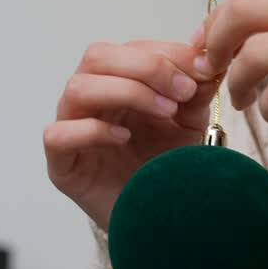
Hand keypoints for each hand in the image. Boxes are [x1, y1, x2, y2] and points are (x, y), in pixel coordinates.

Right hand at [44, 40, 222, 231]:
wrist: (161, 220)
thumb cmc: (168, 166)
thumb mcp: (190, 121)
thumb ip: (196, 87)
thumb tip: (209, 55)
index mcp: (117, 81)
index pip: (131, 48)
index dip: (167, 53)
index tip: (203, 70)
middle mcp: (90, 98)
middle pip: (97, 56)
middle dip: (146, 67)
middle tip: (182, 91)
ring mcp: (71, 128)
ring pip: (77, 88)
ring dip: (126, 92)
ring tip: (165, 113)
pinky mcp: (61, 164)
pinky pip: (58, 135)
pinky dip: (92, 130)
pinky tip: (124, 138)